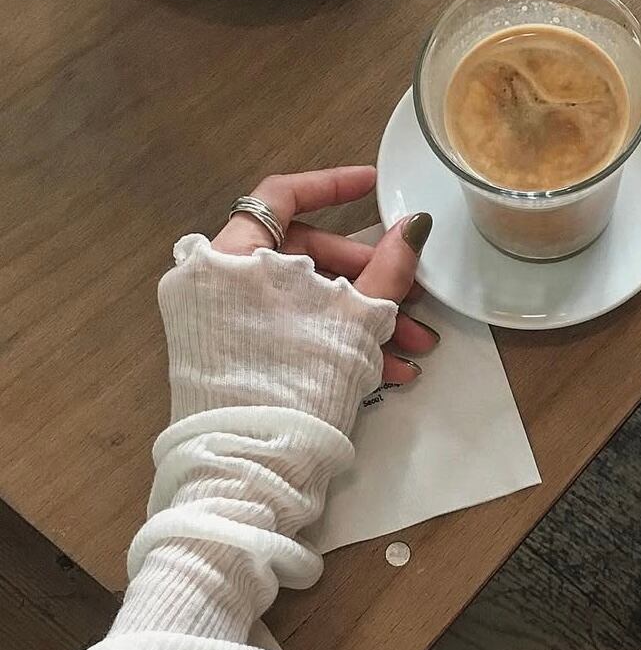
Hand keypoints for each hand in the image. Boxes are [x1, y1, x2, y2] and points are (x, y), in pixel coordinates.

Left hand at [213, 165, 435, 384]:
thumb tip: (415, 225)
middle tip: (412, 306)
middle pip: (304, 257)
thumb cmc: (300, 381)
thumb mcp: (356, 318)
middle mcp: (218, 282)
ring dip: (361, 321)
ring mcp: (221, 322)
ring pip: (304, 303)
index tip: (374, 186)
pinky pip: (288, 333)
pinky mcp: (232, 357)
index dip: (334, 186)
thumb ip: (388, 268)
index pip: (283, 196)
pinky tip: (383, 372)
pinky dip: (332, 343)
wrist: (256, 463)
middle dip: (369, 282)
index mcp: (233, 256)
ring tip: (409, 352)